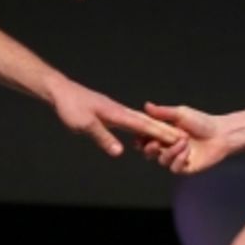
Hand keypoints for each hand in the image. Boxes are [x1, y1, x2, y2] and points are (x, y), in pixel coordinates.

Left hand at [50, 78, 182, 156]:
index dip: (161, 134)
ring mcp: (115, 110)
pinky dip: (143, 126)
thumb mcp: (84, 125)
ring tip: (170, 134)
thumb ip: (102, 137)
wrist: (61, 91)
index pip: (143, 126)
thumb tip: (120, 153)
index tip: (177, 139)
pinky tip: (143, 129)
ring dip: (156, 128)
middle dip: (165, 131)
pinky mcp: (110, 112)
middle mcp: (120, 111)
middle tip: (183, 138)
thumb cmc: (70, 107)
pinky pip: (131, 121)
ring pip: (141, 120)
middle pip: (147, 122)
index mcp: (117, 114)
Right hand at [137, 102, 233, 173]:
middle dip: (149, 149)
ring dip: (170, 151)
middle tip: (154, 143)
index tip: (139, 136)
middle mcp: (167, 147)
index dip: (140, 139)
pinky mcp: (185, 168)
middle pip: (149, 153)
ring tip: (184, 141)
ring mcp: (176, 159)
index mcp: (163, 134)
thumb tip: (146, 105)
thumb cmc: (202, 122)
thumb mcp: (180, 114)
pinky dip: (179, 160)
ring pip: (162, 160)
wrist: (221, 134)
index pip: (146, 138)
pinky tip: (187, 151)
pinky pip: (174, 168)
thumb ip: (162, 112)